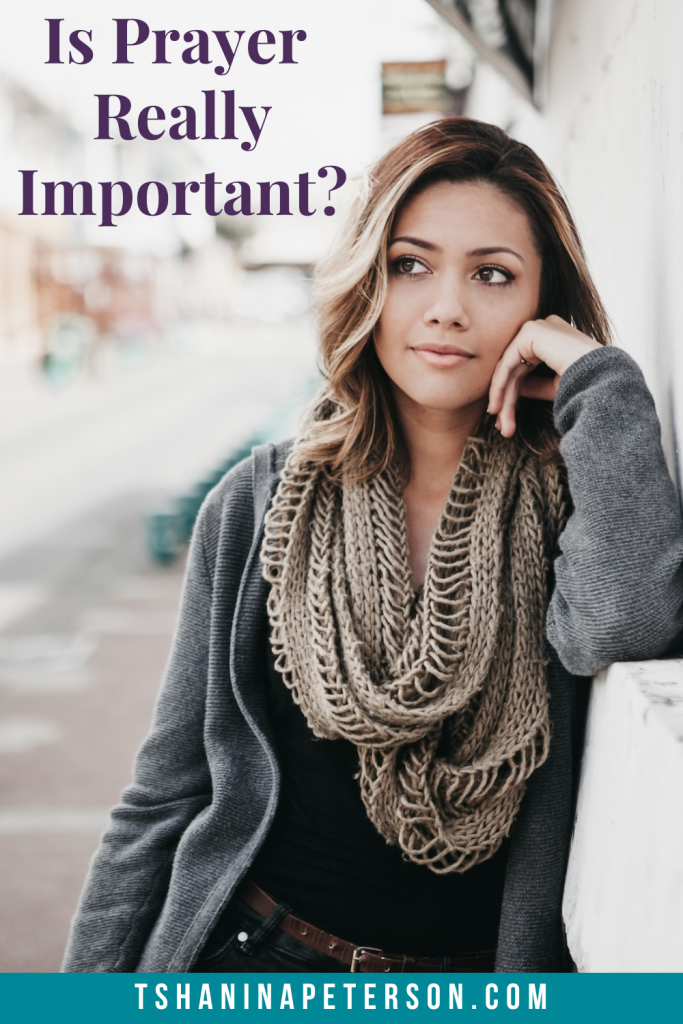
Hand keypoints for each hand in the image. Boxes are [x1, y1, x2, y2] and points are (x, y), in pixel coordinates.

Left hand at [487, 314, 601, 436]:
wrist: (602, 380)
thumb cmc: (587, 385)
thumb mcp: (555, 386)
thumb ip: (534, 384)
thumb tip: (514, 389)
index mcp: (554, 337)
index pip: (525, 366)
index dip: (513, 394)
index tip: (507, 421)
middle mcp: (546, 328)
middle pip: (516, 369)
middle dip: (507, 401)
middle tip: (503, 428)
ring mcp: (538, 326)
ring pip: (509, 368)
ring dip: (503, 399)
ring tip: (502, 426)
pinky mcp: (531, 331)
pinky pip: (507, 362)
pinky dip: (500, 386)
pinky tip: (498, 407)